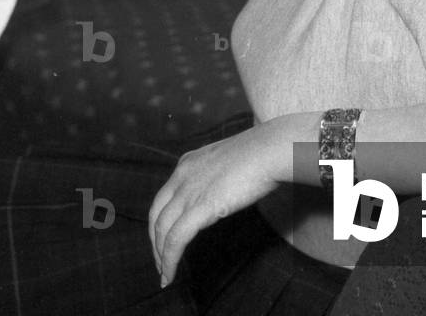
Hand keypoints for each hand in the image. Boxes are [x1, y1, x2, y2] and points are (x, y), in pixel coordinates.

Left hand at [148, 121, 282, 286]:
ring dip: (161, 256)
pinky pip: (176, 239)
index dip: (160, 222)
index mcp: (188, 163)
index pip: (163, 198)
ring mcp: (189, 191)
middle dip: (156, 241)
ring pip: (162, 230)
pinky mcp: (201, 207)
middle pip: (156, 214)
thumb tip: (219, 196)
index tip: (164, 240)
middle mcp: (182, 175)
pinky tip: (171, 274)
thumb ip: (215, 179)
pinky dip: (169, 260)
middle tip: (160, 262)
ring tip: (166, 275)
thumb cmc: (260, 154)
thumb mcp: (226, 163)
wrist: (270, 150)